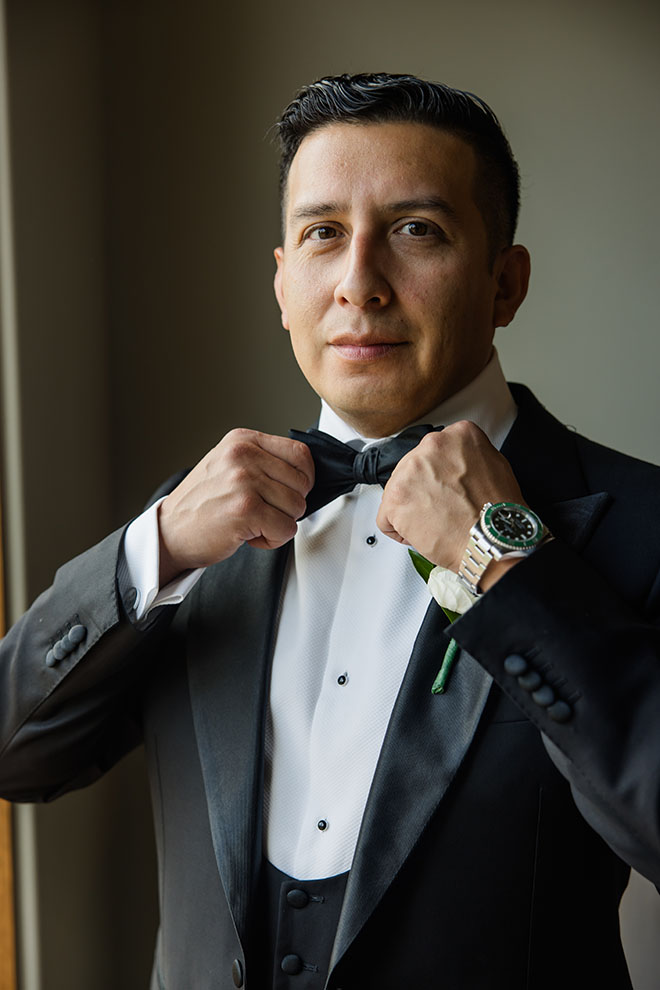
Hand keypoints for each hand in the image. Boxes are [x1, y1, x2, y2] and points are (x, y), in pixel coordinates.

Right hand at [157, 429, 313, 584]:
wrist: (169, 532)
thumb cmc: (201, 503)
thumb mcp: (228, 465)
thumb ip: (263, 461)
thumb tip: (303, 474)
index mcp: (242, 440)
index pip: (300, 453)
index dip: (303, 478)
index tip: (289, 492)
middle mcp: (243, 455)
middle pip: (303, 483)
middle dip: (289, 505)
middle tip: (263, 511)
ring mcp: (244, 481)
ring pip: (298, 507)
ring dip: (279, 523)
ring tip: (253, 522)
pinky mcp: (246, 509)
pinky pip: (286, 529)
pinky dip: (272, 540)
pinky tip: (249, 535)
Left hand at [376, 421, 525, 586]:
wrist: (491, 542)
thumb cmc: (496, 514)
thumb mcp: (496, 465)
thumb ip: (469, 456)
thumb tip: (457, 463)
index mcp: (458, 435)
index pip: (435, 452)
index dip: (441, 476)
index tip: (448, 487)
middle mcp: (432, 446)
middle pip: (414, 469)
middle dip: (424, 490)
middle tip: (443, 508)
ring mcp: (410, 470)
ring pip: (398, 490)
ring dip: (412, 508)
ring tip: (437, 521)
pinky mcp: (395, 497)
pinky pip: (386, 517)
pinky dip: (399, 530)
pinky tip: (422, 533)